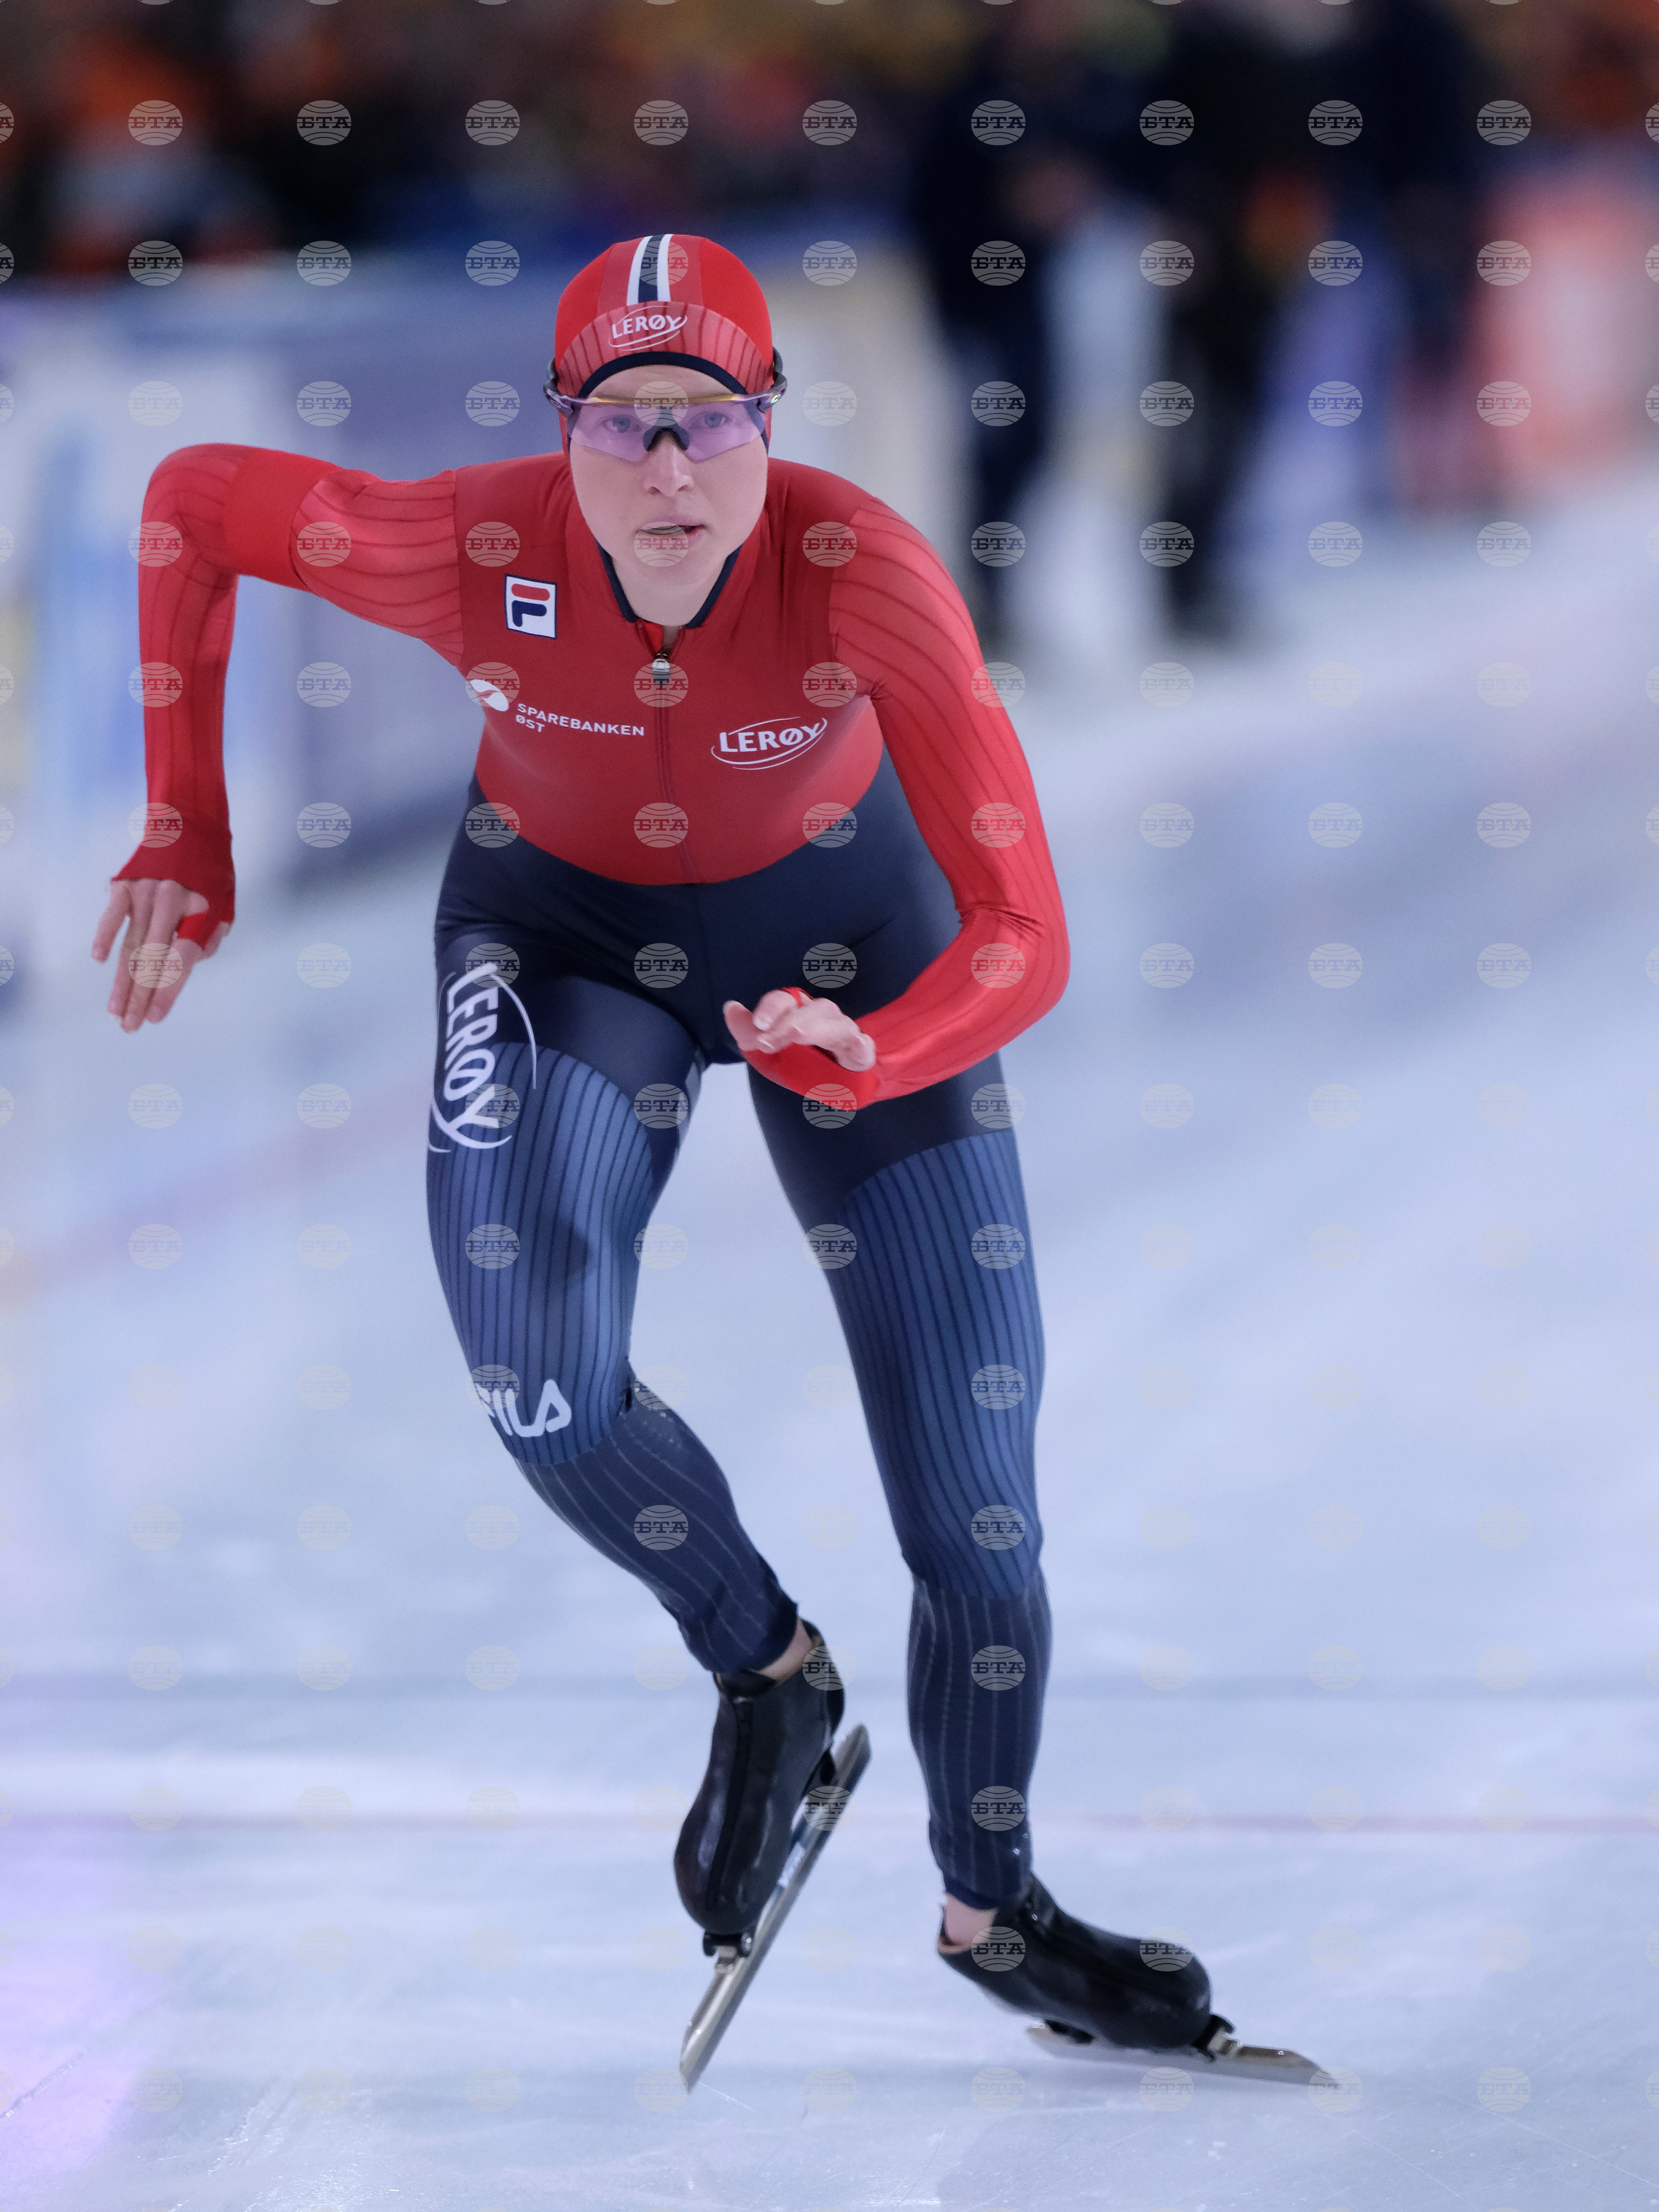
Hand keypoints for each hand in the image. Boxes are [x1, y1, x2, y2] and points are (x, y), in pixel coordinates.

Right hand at [92, 878, 225, 1031]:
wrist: (189, 822)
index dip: (167, 991)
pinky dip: (104, 936)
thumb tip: (189, 964)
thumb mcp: (226, 902)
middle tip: (130, 1026)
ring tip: (115, 1010)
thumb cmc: (211, 870)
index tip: (155, 1017)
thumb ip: (211, 936)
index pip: (181, 961)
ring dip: (121, 980)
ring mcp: (145, 892)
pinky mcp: (125, 883)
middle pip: (151, 960)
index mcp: (200, 910)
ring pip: (130, 945)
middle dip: (140, 997)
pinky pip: (112, 915)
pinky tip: (99, 960)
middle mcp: (170, 902)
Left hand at [723, 991, 875, 1072]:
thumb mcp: (769, 1051)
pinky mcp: (862, 1053)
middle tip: (767, 1042)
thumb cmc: (803, 1062)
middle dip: (788, 1022)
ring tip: (797, 1036)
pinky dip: (859, 1045)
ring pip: (836, 1023)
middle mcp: (823, 1016)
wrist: (840, 1083)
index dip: (771, 1007)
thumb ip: (749, 1032)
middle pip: (812, 1008)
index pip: (785, 1000)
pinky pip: (863, 1047)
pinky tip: (854, 1046)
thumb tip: (730, 1008)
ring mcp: (845, 1033)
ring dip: (815, 1028)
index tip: (757, 1024)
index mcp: (800, 1011)